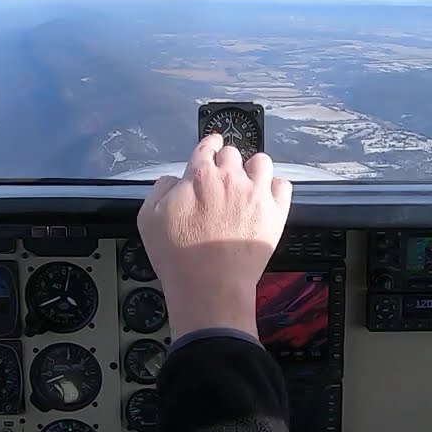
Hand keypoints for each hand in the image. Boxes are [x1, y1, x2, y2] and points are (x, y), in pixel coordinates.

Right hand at [138, 134, 292, 339]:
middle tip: (224, 176)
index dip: (209, 144)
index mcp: (198, 176)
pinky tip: (266, 196)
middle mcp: (229, 178)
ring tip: (248, 182)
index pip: (207, 145)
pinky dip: (275, 187)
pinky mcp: (275, 213)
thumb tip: (172, 180)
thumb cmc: (178, 258)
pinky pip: (283, 185)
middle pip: (232, 153)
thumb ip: (159, 189)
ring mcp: (255, 194)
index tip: (212, 146)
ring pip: (261, 162)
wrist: (209, 287)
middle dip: (227, 161)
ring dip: (253, 168)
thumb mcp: (148, 219)